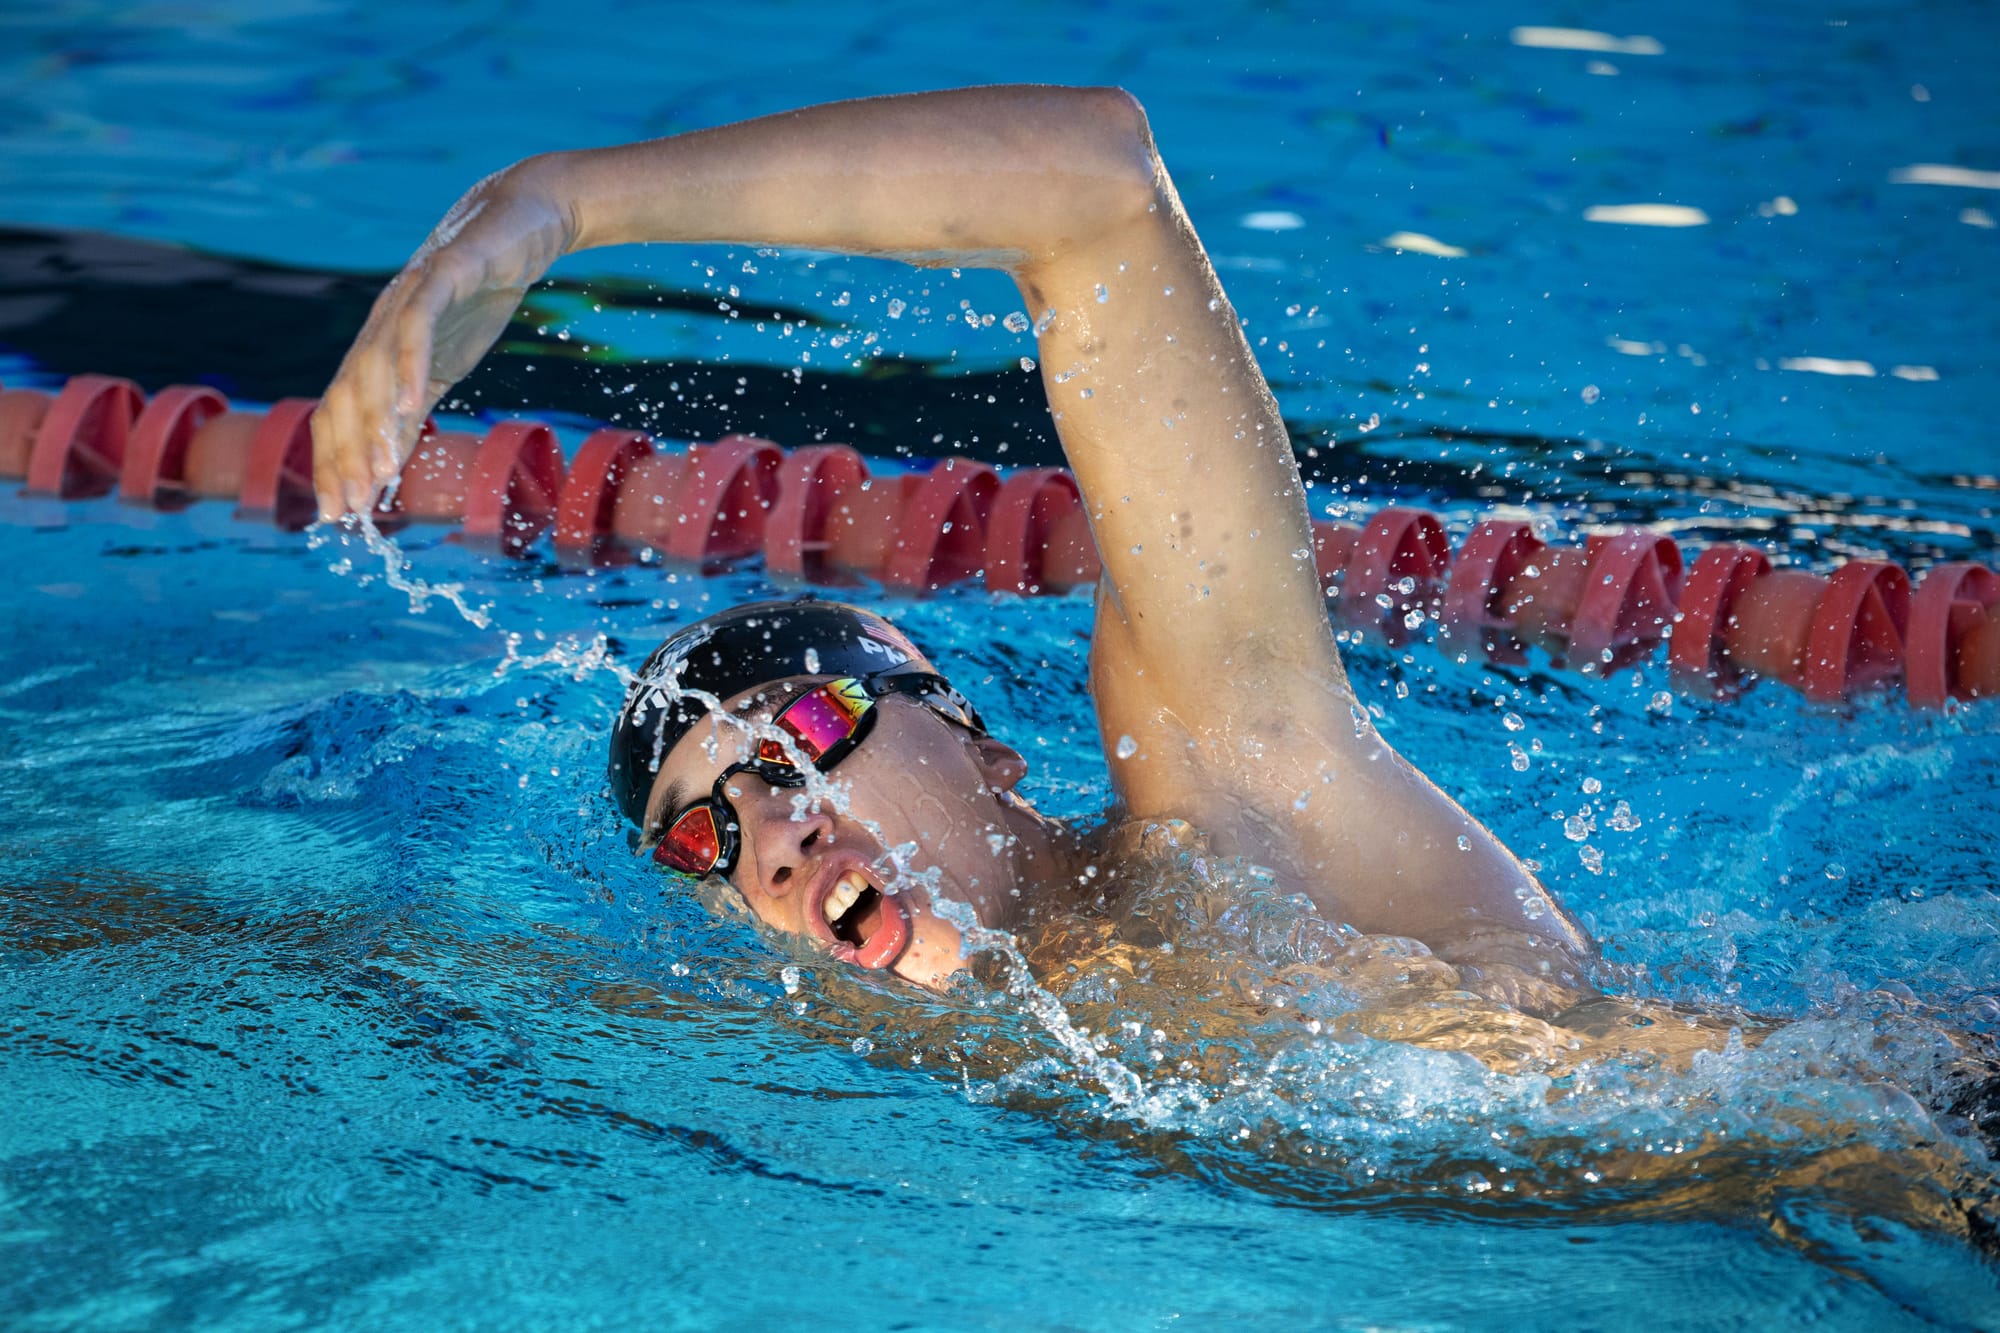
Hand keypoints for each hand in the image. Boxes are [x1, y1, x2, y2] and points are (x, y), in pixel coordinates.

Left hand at [311, 158, 574, 517]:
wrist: (517, 222)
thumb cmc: (479, 296)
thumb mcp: (445, 363)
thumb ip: (414, 406)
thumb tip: (389, 461)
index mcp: (376, 352)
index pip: (341, 415)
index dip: (333, 464)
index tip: (336, 514)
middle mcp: (377, 328)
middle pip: (346, 399)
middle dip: (343, 457)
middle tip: (349, 507)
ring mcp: (404, 301)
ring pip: (375, 369)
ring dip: (374, 424)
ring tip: (378, 471)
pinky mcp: (440, 277)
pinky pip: (416, 326)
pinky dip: (410, 365)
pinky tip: (413, 404)